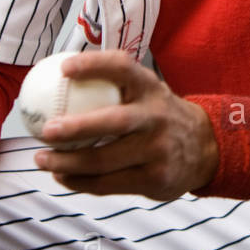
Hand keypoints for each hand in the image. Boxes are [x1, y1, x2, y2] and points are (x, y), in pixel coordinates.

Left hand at [32, 50, 218, 199]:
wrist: (206, 148)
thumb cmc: (160, 116)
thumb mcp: (148, 92)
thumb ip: (115, 86)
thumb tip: (57, 79)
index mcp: (150, 89)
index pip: (122, 68)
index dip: (93, 65)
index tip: (64, 68)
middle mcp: (156, 117)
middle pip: (113, 122)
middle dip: (77, 127)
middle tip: (46, 131)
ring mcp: (157, 150)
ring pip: (104, 161)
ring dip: (68, 163)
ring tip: (42, 160)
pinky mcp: (154, 179)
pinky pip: (109, 184)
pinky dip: (80, 182)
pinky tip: (63, 177)